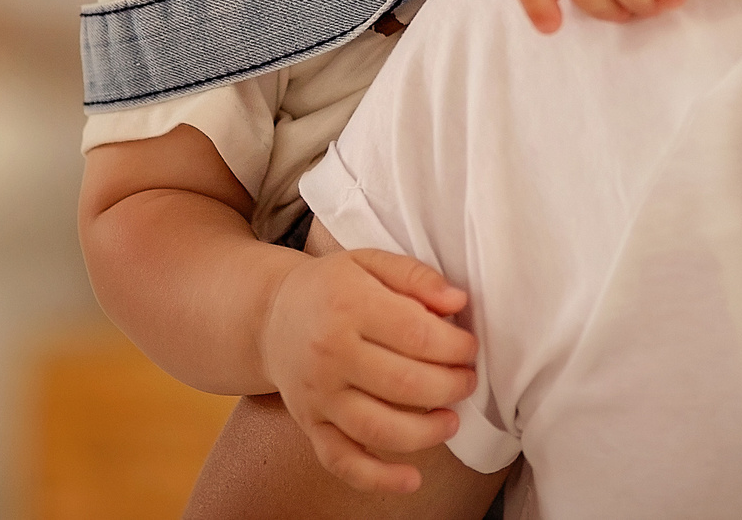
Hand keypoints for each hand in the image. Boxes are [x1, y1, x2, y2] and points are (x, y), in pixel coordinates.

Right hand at [258, 248, 478, 493]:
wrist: (272, 315)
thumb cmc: (333, 288)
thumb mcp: (370, 261)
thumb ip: (415, 276)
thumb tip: (457, 301)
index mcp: (349, 305)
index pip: (416, 333)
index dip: (455, 346)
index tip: (469, 348)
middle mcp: (330, 353)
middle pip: (404, 384)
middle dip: (450, 387)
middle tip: (466, 381)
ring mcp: (319, 394)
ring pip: (378, 428)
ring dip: (426, 432)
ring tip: (451, 420)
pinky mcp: (311, 425)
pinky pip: (342, 460)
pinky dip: (378, 478)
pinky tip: (411, 480)